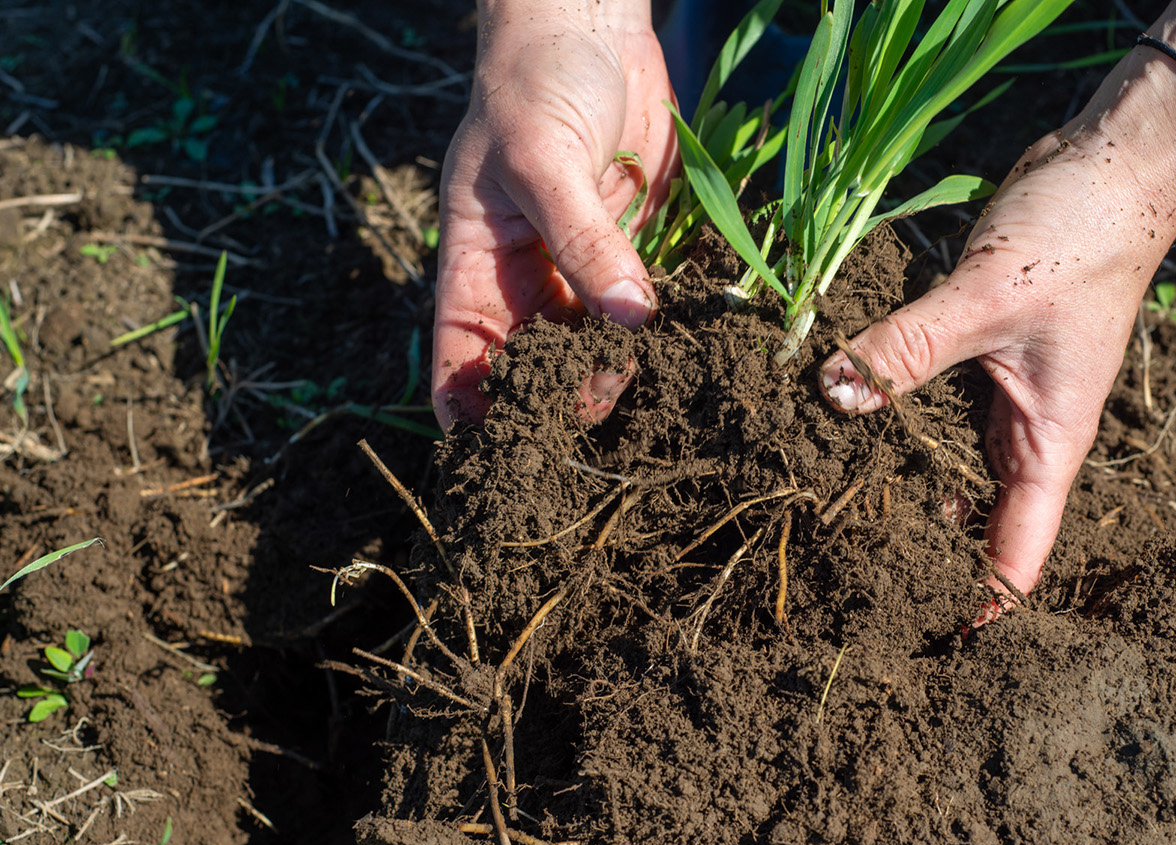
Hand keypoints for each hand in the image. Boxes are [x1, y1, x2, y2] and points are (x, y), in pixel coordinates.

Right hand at [432, 2, 675, 427]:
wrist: (590, 27)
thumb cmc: (534, 83)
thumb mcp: (542, 159)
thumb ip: (583, 239)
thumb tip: (629, 317)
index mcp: (478, 264)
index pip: (462, 354)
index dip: (470, 408)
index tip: (493, 454)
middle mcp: (531, 281)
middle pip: (540, 365)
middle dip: (564, 399)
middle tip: (601, 419)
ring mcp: (587, 271)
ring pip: (601, 346)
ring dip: (626, 373)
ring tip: (658, 399)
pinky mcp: (641, 254)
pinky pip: (654, 307)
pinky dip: (673, 332)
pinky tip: (696, 357)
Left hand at [816, 37, 1175, 598]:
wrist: (1111, 167)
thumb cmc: (1078, 240)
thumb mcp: (987, 300)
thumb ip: (905, 349)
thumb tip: (832, 394)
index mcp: (1048, 444)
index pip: (1016, 553)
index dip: (977, 605)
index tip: (926, 643)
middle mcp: (1025, 431)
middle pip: (976, 520)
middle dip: (925, 553)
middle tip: (847, 583)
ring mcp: (1001, 394)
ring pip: (946, 464)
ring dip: (900, 487)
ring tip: (827, 520)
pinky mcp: (977, 355)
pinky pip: (929, 406)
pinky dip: (892, 420)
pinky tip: (838, 427)